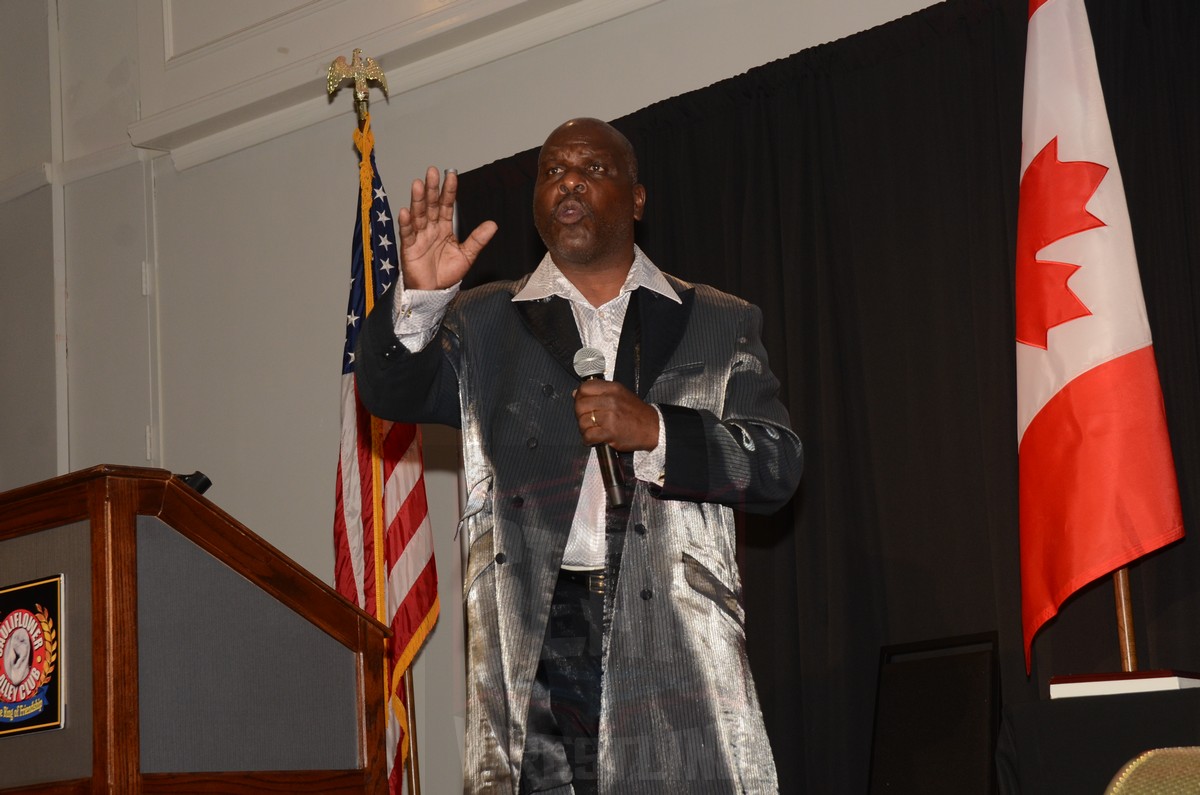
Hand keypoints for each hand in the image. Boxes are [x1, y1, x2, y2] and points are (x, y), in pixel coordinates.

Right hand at [397, 166, 497, 289]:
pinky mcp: (409, 248)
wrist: (433, 293)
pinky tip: (405, 211)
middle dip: (432, 189)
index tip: (451, 176)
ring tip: (419, 185)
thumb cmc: (447, 274)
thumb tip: (493, 224)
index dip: (449, 191)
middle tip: (432, 172)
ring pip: (418, 215)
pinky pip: (407, 234)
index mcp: (444, 228)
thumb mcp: (467, 255)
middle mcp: (430, 228)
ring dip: (418, 200)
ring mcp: (419, 237)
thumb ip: (478, 239)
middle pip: (431, 205)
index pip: (446, 205)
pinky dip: (406, 223)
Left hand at [574, 380, 658, 451]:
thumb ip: (599, 392)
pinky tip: (593, 439)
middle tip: (586, 420)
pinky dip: (587, 440)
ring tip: (591, 430)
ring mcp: (610, 416)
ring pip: (582, 421)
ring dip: (584, 429)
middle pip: (580, 405)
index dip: (579, 396)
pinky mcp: (610, 432)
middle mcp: (610, 400)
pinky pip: (589, 435)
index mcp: (612, 388)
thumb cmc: (637, 412)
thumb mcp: (620, 394)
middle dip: (579, 414)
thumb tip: (575, 393)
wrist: (653, 428)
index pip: (584, 388)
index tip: (582, 404)